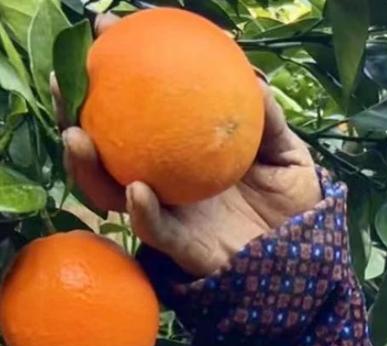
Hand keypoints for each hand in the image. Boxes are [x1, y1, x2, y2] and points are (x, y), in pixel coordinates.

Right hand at [54, 14, 322, 277]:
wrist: (311, 261)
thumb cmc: (297, 209)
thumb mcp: (288, 155)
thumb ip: (269, 121)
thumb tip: (253, 80)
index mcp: (185, 153)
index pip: (139, 110)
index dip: (116, 72)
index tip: (104, 32)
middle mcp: (169, 181)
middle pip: (107, 148)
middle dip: (76, 116)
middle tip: (64, 84)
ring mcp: (174, 215)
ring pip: (114, 192)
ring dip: (90, 167)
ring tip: (79, 138)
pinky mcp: (187, 250)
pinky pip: (157, 231)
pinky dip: (144, 212)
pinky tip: (136, 190)